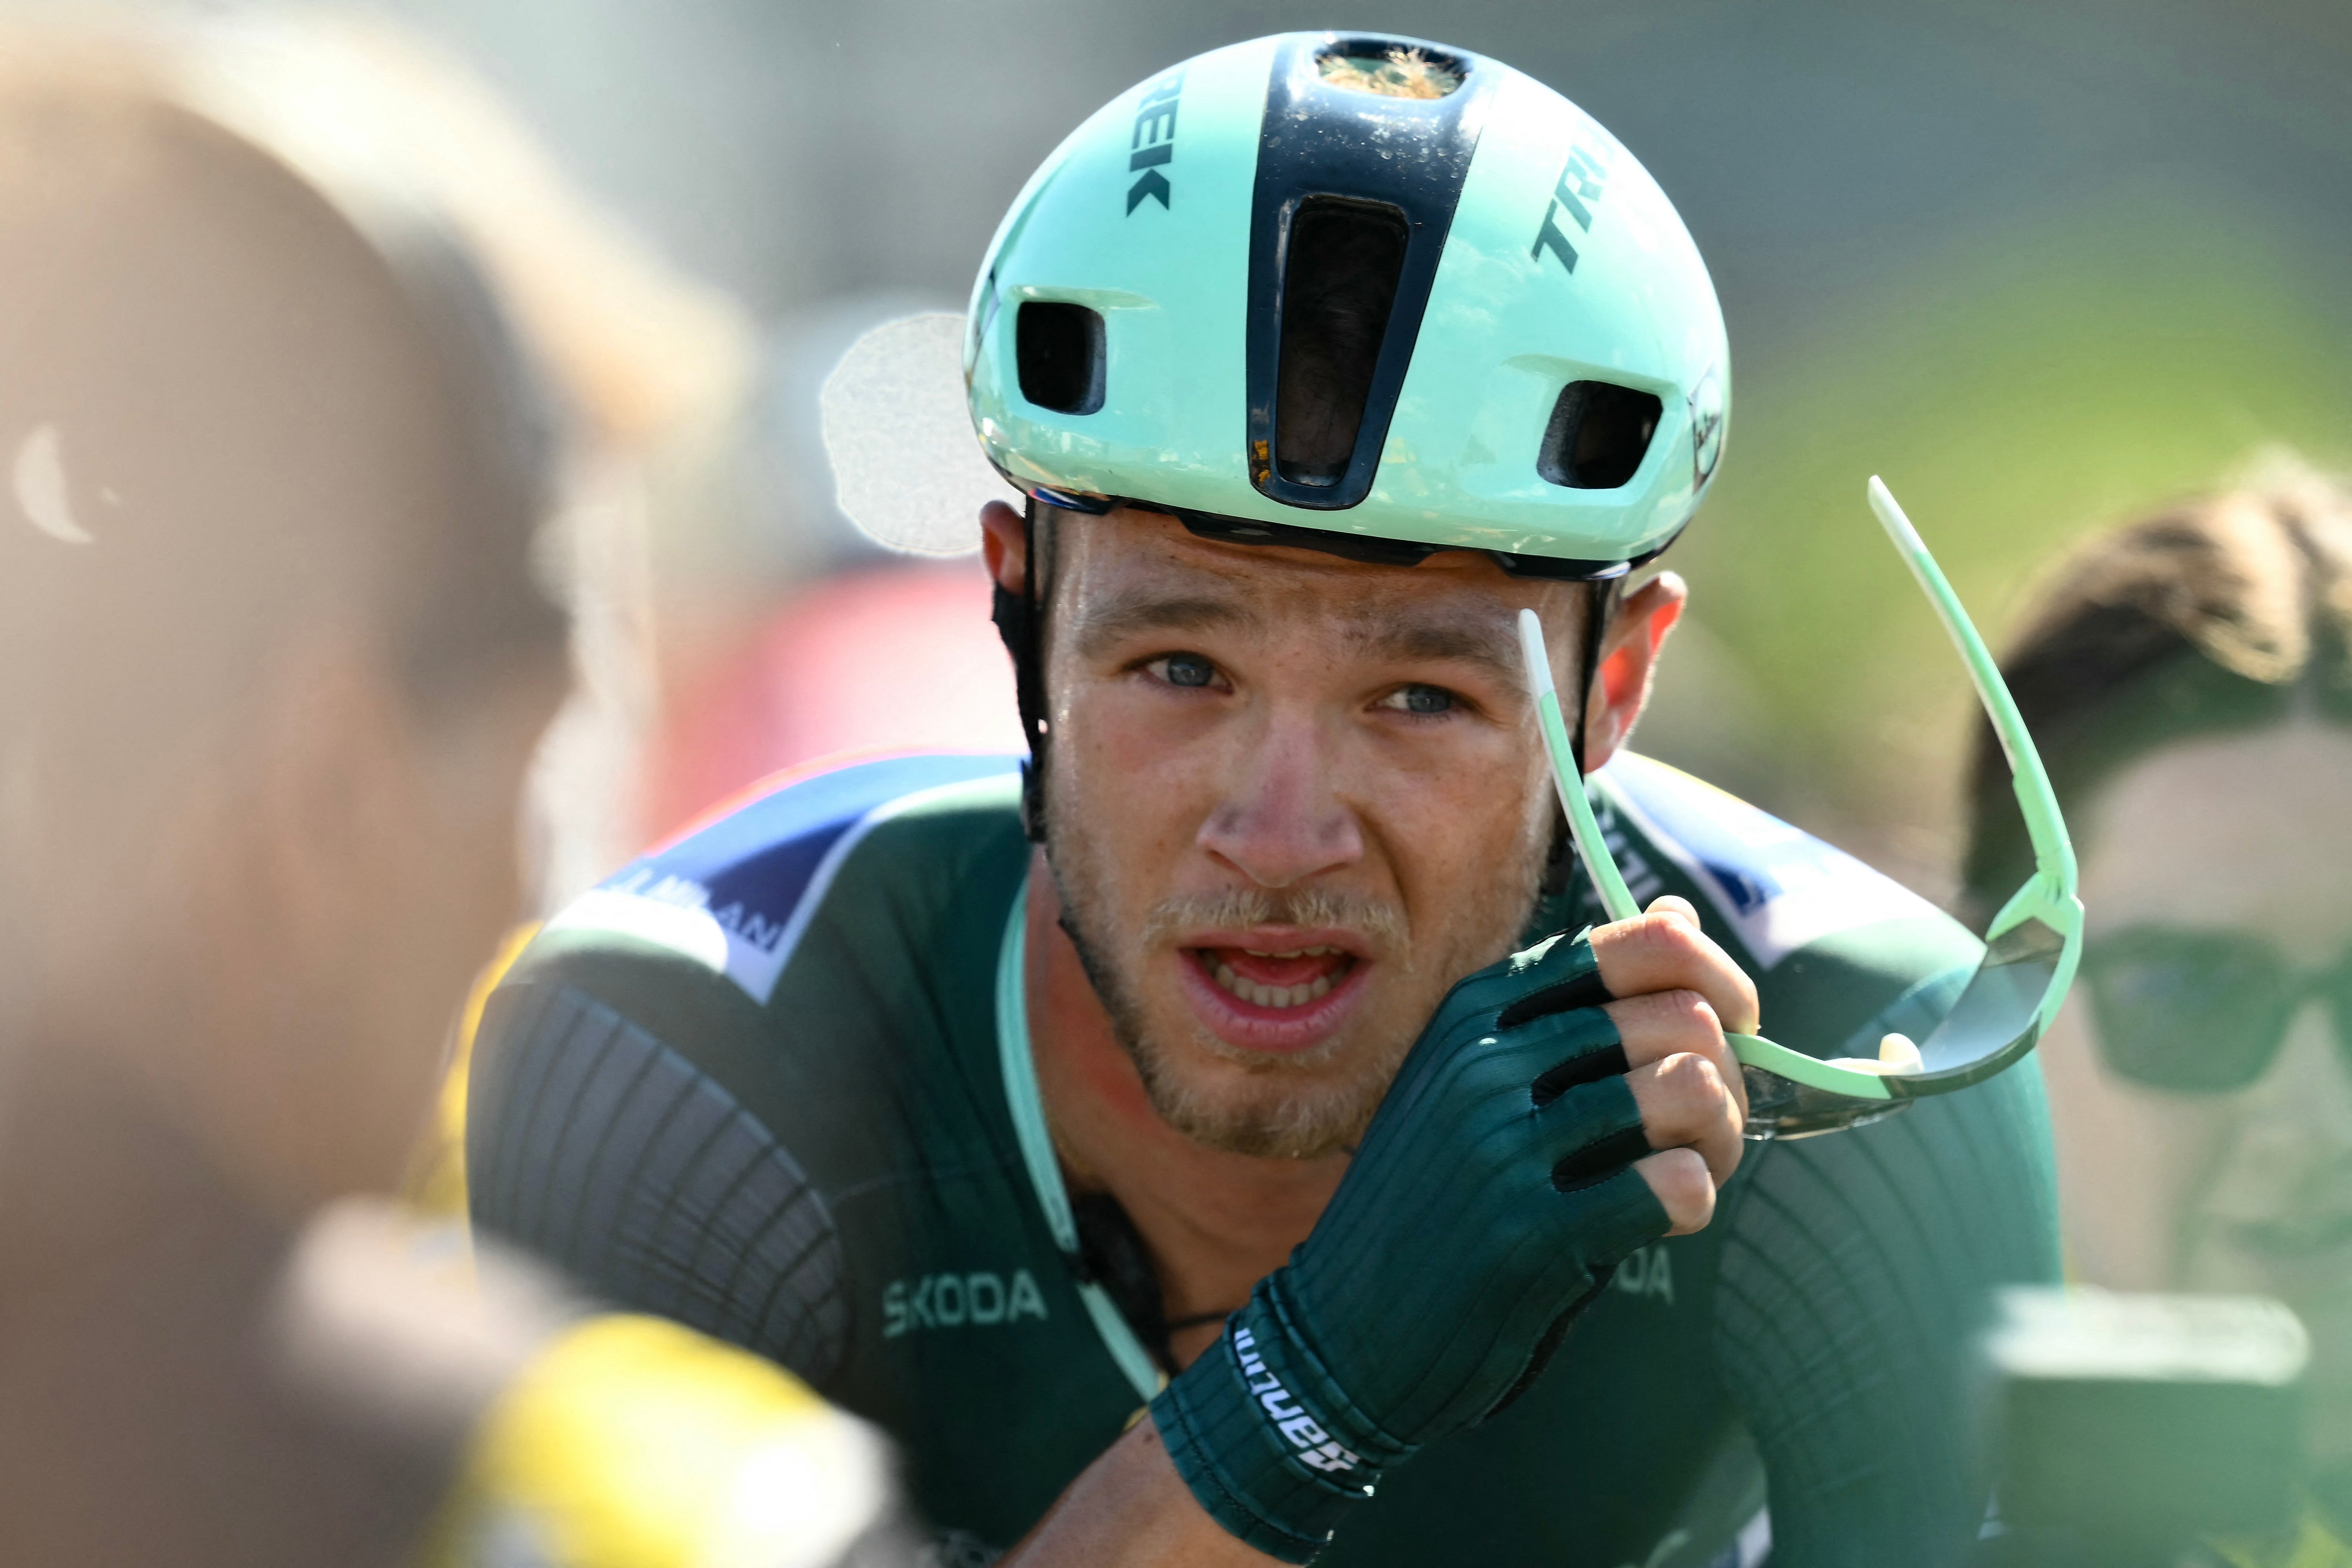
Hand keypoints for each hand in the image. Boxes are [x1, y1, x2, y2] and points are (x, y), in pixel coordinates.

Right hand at [1151, 899, 1757, 1561]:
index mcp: (1476, 1009)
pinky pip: (1675, 1183)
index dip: (1716, 979)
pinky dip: (1694, 1201)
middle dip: (1729, 1077)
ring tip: (1692, 1172)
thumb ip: (1577, 1001)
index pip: (1641, 945)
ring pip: (1689, 1090)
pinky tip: (1661, 1220)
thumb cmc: (1435, 1200)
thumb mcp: (1477, 1079)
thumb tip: (1681, 912)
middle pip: (1682, 1018)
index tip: (1731, 1029)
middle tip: (1705, 1131)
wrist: (1345, 1330)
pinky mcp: (1529, 1233)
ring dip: (1721, 1140)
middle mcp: (1485, 1061)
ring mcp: (1501, 1146)